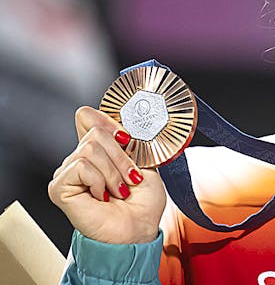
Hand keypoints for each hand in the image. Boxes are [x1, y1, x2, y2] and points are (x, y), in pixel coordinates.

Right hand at [49, 106, 165, 243]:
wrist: (139, 229)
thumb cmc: (143, 202)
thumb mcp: (144, 162)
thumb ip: (127, 139)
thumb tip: (114, 120)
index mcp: (99, 151)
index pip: (88, 117)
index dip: (109, 123)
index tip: (127, 140)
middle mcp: (80, 159)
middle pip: (96, 131)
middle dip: (121, 157)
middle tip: (130, 178)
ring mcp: (68, 172)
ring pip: (89, 148)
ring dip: (113, 172)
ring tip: (119, 190)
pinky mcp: (59, 187)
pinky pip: (81, 165)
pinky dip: (99, 180)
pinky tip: (103, 196)